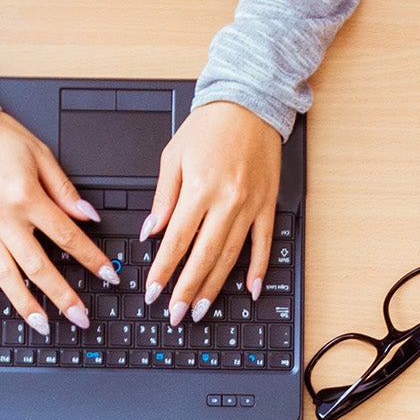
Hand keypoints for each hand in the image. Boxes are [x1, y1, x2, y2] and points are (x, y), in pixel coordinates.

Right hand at [0, 111, 118, 334]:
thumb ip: (65, 191)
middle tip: (81, 317)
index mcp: (27, 198)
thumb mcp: (41, 156)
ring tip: (42, 324)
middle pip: (38, 266)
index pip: (69, 238)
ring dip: (23, 302)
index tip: (110, 277)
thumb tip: (90, 217)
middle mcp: (3, 217)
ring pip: (3, 272)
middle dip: (63, 295)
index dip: (93, 260)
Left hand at [144, 102, 280, 326]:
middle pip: (204, 256)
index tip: (153, 290)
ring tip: (202, 308)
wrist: (249, 107)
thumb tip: (151, 232)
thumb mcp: (172, 157)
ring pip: (231, 256)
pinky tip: (251, 289)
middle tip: (176, 313)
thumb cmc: (208, 128)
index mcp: (199, 189)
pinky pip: (263, 244)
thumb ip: (163, 198)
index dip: (164, 269)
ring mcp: (251, 207)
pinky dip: (258, 269)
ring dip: (216, 286)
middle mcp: (227, 201)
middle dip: (188, 289)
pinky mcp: (268, 206)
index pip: (177, 239)